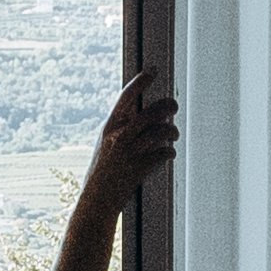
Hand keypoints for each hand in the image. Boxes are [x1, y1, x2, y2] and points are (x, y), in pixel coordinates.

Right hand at [87, 71, 176, 203]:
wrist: (97, 200)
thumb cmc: (104, 168)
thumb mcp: (107, 142)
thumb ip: (125, 125)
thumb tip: (157, 110)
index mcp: (109, 127)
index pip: (126, 96)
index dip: (141, 80)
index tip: (153, 69)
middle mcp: (119, 137)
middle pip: (153, 112)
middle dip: (168, 106)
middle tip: (173, 107)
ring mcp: (130, 153)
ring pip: (162, 131)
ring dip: (172, 131)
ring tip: (172, 135)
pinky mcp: (141, 169)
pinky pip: (165, 153)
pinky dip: (170, 152)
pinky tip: (168, 153)